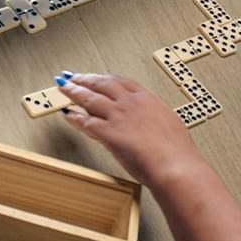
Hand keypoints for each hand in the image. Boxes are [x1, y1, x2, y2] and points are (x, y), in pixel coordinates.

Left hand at [56, 73, 200, 186]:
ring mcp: (118, 116)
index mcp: (147, 98)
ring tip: (63, 88)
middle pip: (101, 84)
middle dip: (84, 79)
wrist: (175, 165)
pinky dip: (74, 118)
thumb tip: (149, 122)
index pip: (120, 81)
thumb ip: (154, 118)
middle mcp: (131, 103)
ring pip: (90, 99)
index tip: (96, 76)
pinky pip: (86, 122)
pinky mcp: (109, 133)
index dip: (104, 78)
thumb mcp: (168, 124)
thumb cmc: (177, 151)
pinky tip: (67, 115)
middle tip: (72, 77)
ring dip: (74, 92)